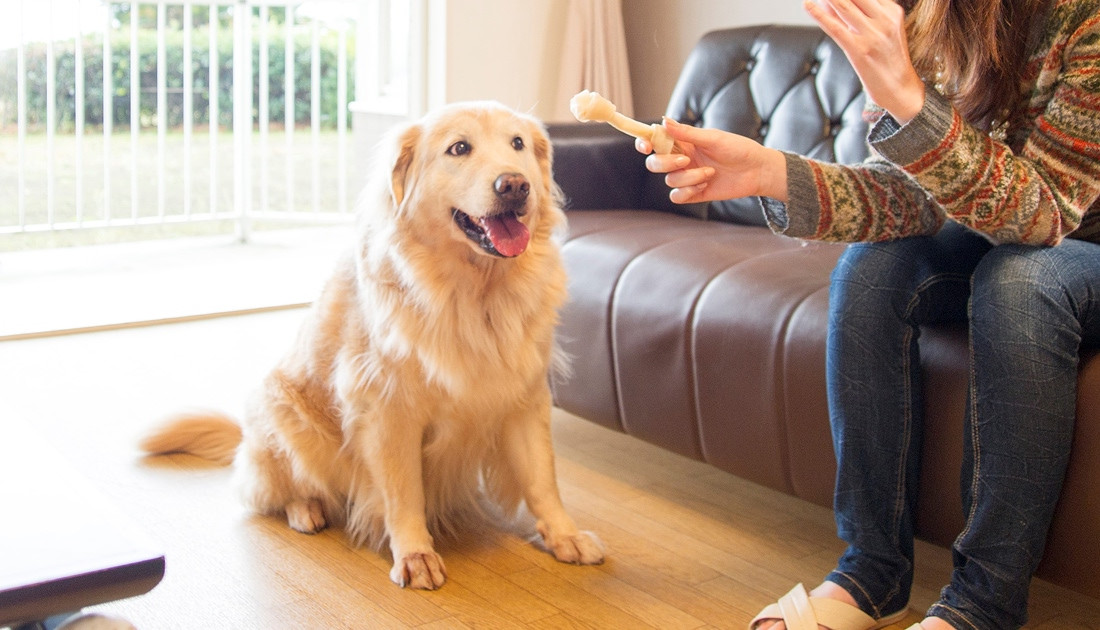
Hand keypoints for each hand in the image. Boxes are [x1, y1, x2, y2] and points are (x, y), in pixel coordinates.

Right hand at [637, 118, 788, 203]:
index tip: (645, 145)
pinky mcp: (693, 193)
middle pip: (654, 164)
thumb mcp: (713, 138)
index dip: (644, 143)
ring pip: (669, 181)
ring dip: (689, 178)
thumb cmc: (738, 149)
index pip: (655, 142)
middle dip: (665, 164)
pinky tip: (705, 185)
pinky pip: (676, 196)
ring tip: (710, 173)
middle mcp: (681, 159)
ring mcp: (687, 177)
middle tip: (685, 160)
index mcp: (683, 142)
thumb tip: (663, 121)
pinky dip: (688, 191)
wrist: (757, 170)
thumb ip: (687, 132)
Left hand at [804, 0, 924, 122]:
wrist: (900, 89)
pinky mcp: (859, 50)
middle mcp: (884, 19)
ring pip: (844, 5)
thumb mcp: (882, 32)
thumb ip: (861, 16)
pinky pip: (835, 27)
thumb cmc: (888, 61)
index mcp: (892, 12)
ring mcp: (872, 34)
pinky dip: (818, 14)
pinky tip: (807, 5)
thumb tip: (830, 3)